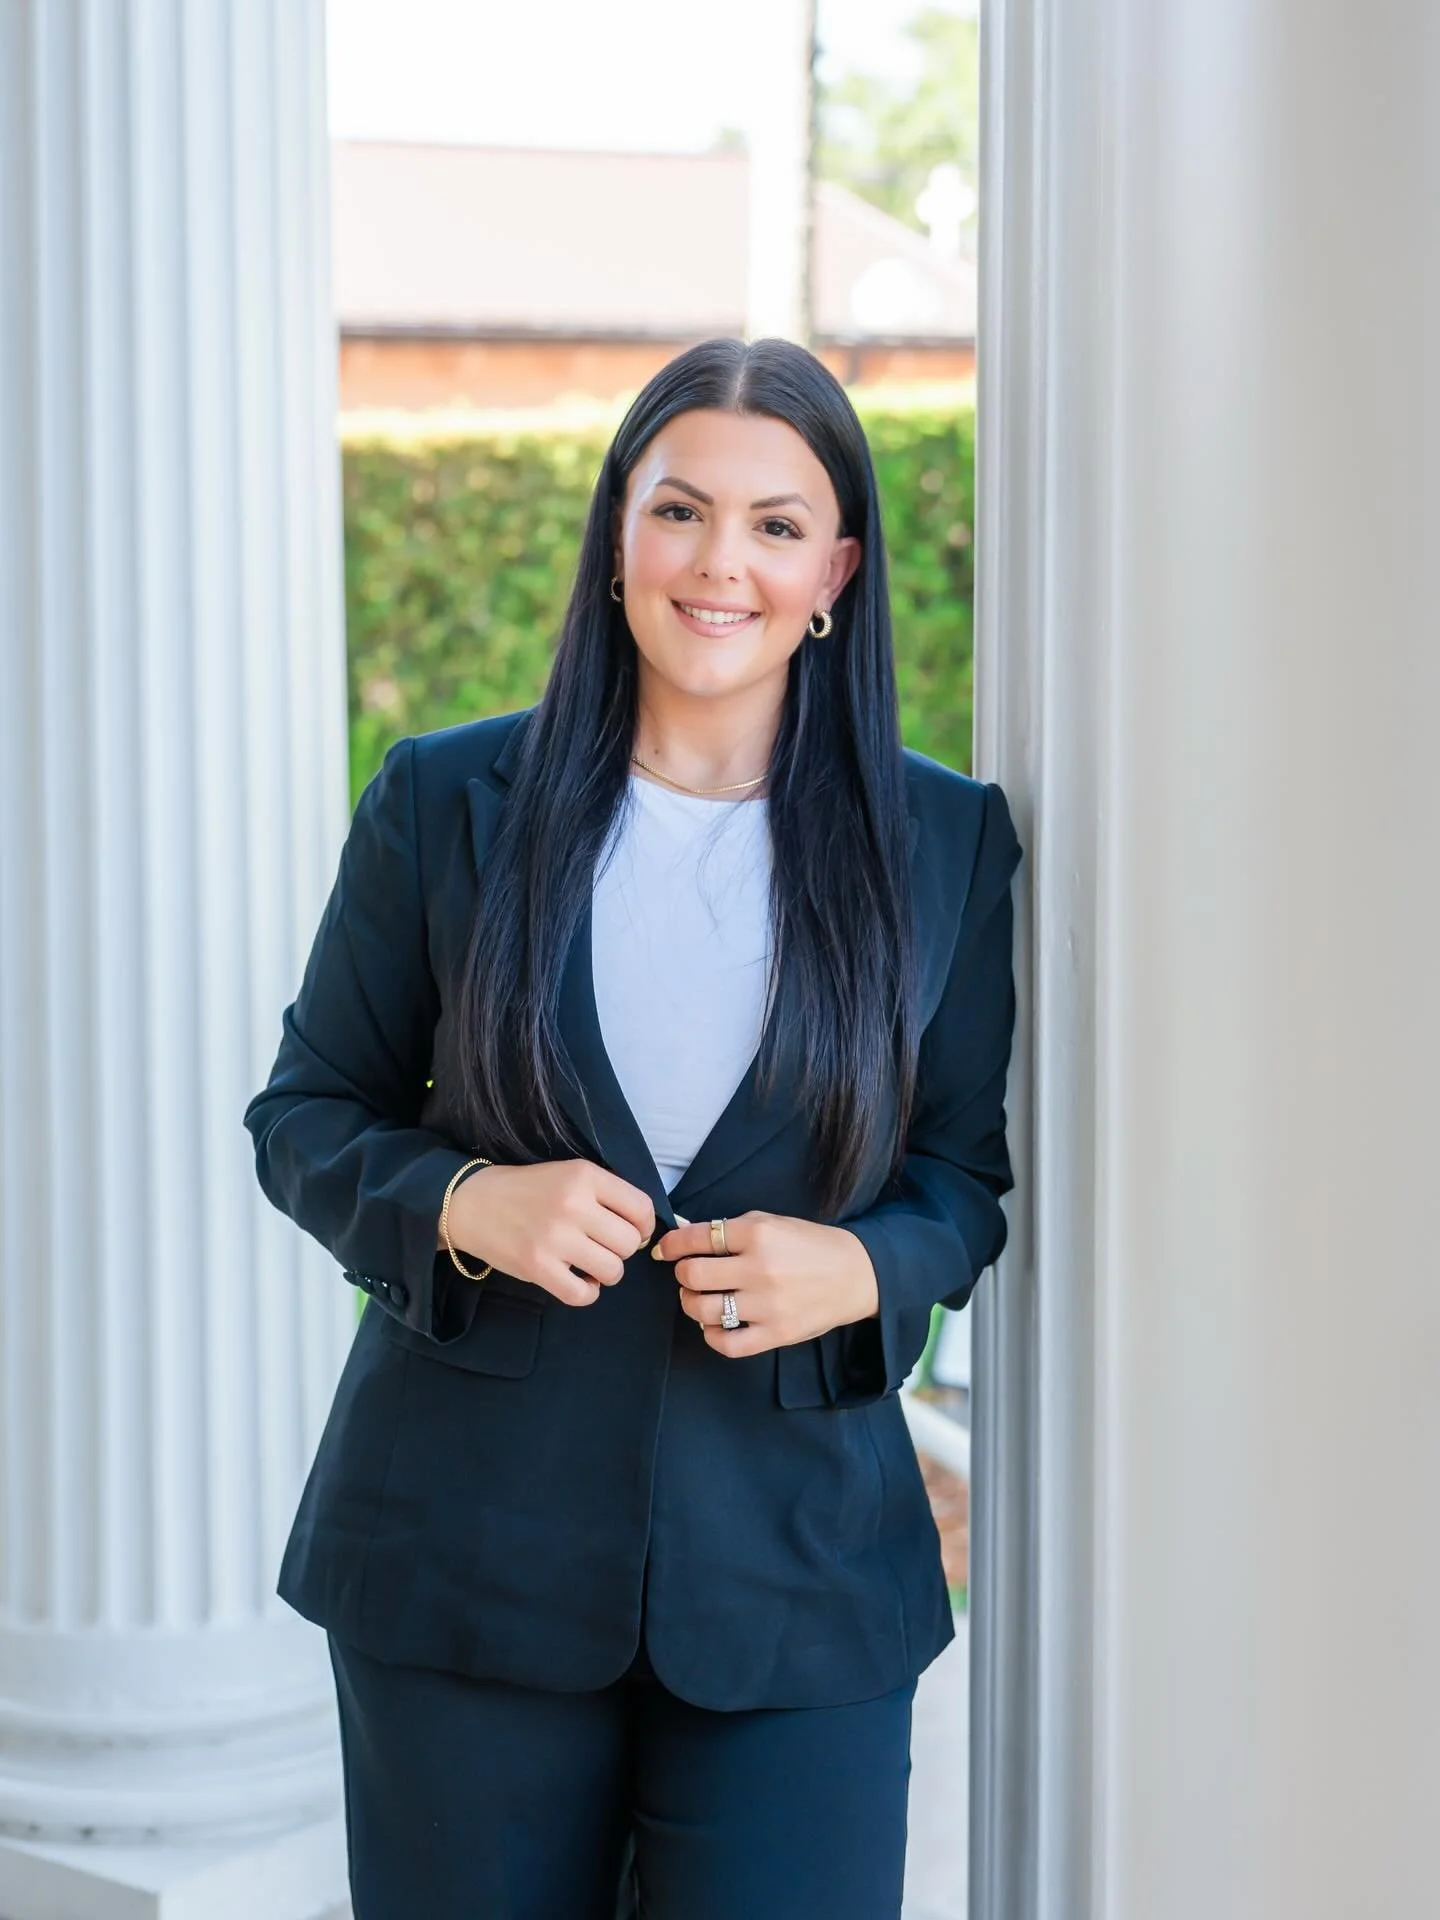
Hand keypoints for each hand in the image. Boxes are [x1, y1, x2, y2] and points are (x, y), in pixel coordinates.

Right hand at [443, 1159, 655, 1307]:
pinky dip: (586, 1293)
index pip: (641, 1208)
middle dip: (622, 1250)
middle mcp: (573, 1205)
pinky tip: (576, 1280)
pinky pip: (582, 1294)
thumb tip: (643, 1230)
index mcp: (584, 1176)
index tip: (631, 1231)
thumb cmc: (528, 1190)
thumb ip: (606, 1194)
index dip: (644, 1226)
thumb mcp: (569, 1174)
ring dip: (605, 1272)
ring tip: (588, 1264)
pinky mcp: (537, 1267)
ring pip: (613, 1270)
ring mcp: (554, 1238)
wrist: (473, 1203)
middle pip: (629, 1243)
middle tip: (602, 1247)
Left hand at [652, 1211, 879, 1357]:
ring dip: (692, 1303)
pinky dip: (711, 1335)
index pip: (697, 1238)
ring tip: (700, 1298)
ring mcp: (767, 1305)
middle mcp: (760, 1269)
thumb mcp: (771, 1222)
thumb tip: (684, 1236)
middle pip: (693, 1275)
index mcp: (758, 1234)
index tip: (665, 1250)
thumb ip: (729, 1230)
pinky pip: (726, 1344)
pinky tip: (715, 1324)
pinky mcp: (776, 1334)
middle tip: (688, 1275)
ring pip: (703, 1310)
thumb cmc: (809, 1245)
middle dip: (683, 1274)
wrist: (856, 1273)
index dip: (672, 1245)